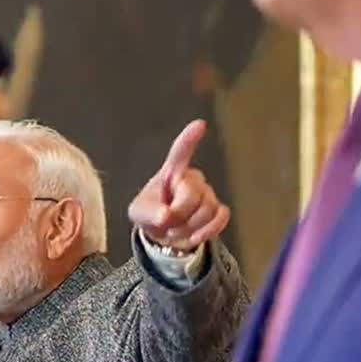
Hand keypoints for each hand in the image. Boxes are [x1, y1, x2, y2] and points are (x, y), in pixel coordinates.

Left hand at [128, 119, 230, 251]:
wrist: (164, 235)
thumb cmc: (151, 214)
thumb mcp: (139, 213)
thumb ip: (148, 213)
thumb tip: (165, 216)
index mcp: (171, 172)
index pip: (180, 152)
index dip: (189, 139)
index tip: (199, 125)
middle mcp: (192, 179)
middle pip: (192, 193)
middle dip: (178, 213)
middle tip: (166, 223)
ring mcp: (207, 194)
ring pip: (207, 208)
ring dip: (189, 227)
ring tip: (175, 230)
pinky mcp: (218, 210)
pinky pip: (221, 216)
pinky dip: (208, 230)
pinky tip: (195, 237)